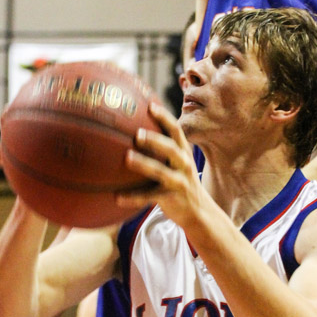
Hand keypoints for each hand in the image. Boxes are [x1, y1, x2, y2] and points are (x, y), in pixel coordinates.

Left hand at [117, 102, 206, 227]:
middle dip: (155, 140)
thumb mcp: (177, 163)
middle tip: (137, 134)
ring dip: (144, 164)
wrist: (199, 211)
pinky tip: (117, 197)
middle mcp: (184, 165)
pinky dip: (133, 198)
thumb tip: (134, 129)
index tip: (150, 105)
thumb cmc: (180, 181)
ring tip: (127, 158)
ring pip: (161, 172)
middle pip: (171, 149)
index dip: (164, 117)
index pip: (175, 130)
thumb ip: (163, 149)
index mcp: (183, 152)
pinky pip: (150, 197)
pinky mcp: (172, 199)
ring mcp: (179, 182)